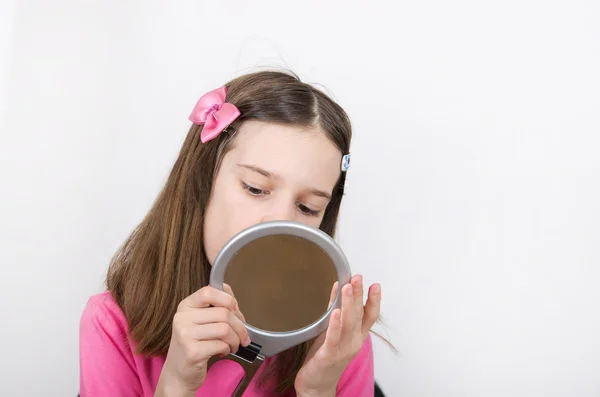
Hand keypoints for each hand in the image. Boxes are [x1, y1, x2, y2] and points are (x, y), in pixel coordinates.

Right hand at [155, 285, 249, 396]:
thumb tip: (236, 304)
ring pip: (225, 329)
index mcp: (186, 306)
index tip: (235, 308)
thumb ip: (215, 308)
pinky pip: (221, 345)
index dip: (227, 298)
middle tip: (242, 335)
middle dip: (240, 326)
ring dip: (236, 339)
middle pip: (223, 313)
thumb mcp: (200, 321)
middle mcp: (182, 318)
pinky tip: (222, 352)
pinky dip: (228, 349)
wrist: (178, 373)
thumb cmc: (194, 345)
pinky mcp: (192, 352)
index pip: (208, 291)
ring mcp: (185, 335)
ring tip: (233, 345)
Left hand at [295, 275, 380, 395]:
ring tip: (347, 287)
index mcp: (356, 335)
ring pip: (348, 324)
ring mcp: (342, 349)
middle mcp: (353, 342)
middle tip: (358, 278)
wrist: (317, 385)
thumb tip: (339, 285)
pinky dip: (335, 324)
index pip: (369, 316)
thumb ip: (336, 308)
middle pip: (359, 316)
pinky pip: (333, 338)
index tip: (375, 285)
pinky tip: (335, 312)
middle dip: (359, 295)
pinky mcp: (328, 356)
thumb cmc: (325, 355)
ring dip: (348, 304)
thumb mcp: (333, 329)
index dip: (374, 301)